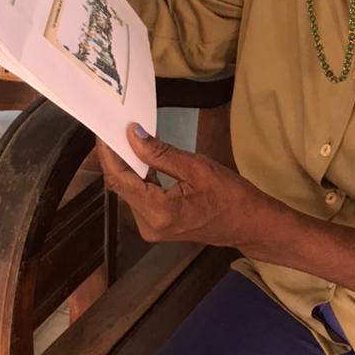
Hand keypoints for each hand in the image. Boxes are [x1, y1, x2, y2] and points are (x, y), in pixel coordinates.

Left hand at [97, 125, 279, 248]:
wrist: (249, 224)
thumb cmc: (230, 196)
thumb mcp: (197, 167)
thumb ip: (160, 153)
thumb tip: (132, 134)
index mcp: (159, 212)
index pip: (121, 179)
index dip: (109, 153)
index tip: (104, 129)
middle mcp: (148, 225)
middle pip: (121, 185)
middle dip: (116, 156)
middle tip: (114, 127)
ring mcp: (150, 228)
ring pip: (128, 190)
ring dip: (126, 164)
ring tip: (124, 137)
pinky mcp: (155, 225)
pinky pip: (138, 196)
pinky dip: (137, 176)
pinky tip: (138, 157)